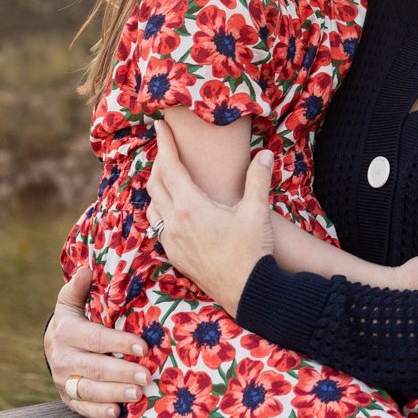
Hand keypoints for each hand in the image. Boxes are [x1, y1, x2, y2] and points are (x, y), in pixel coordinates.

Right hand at [46, 264, 149, 417]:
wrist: (51, 346)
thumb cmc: (72, 321)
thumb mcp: (70, 302)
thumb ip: (77, 288)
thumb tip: (86, 270)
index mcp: (66, 333)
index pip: (95, 339)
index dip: (119, 344)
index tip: (144, 347)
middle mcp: (62, 358)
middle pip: (95, 367)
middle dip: (122, 373)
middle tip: (147, 376)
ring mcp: (63, 380)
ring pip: (89, 390)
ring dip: (114, 393)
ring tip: (138, 394)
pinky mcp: (67, 397)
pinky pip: (82, 407)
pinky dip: (99, 411)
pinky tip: (117, 412)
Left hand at [144, 118, 274, 315]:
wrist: (247, 292)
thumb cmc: (252, 250)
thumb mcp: (257, 211)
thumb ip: (258, 179)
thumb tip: (264, 153)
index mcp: (191, 207)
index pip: (170, 167)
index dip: (164, 144)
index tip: (159, 125)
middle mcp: (174, 222)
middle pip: (155, 183)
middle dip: (159, 161)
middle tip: (165, 146)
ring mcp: (171, 241)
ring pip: (152, 205)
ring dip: (156, 186)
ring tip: (167, 175)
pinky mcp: (174, 255)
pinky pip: (157, 225)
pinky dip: (159, 209)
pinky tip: (171, 209)